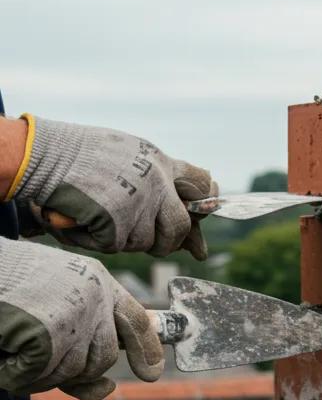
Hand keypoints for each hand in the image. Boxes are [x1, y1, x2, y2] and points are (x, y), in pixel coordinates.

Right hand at [0, 238, 162, 399]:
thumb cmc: (5, 282)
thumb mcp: (53, 298)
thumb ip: (84, 334)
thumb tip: (109, 389)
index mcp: (97, 280)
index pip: (137, 320)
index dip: (147, 349)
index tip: (151, 374)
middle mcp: (94, 296)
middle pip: (102, 359)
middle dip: (74, 372)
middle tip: (39, 360)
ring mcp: (74, 316)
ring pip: (70, 373)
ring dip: (38, 373)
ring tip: (11, 344)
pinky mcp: (48, 335)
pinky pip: (36, 376)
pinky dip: (13, 374)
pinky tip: (1, 351)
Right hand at [11, 116, 216, 259]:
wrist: (40, 153)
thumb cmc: (79, 155)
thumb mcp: (127, 155)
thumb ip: (157, 182)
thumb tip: (194, 226)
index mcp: (159, 162)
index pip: (202, 185)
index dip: (204, 204)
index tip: (201, 213)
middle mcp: (156, 182)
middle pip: (179, 228)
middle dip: (165, 241)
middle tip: (143, 237)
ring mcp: (139, 202)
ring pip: (145, 242)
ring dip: (123, 238)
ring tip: (99, 213)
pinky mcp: (117, 221)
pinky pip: (115, 246)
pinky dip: (96, 239)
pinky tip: (83, 219)